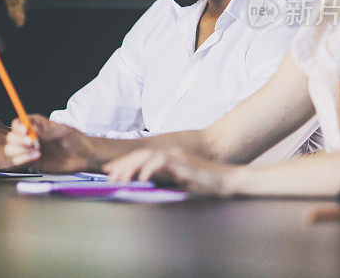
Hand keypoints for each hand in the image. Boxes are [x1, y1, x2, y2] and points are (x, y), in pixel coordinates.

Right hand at [3, 114, 95, 172]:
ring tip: (36, 151)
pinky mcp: (32, 163)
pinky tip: (36, 157)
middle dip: (18, 140)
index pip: (18, 123)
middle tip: (32, 142)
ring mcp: (30, 150)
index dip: (17, 126)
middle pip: (11, 137)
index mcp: (37, 125)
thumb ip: (45, 130)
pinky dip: (23, 159)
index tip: (25, 130)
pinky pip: (18, 162)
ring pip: (11, 150)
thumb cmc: (75, 140)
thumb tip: (31, 129)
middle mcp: (31, 137)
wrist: (84, 156)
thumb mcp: (62, 131)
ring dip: (19, 150)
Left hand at [103, 147, 240, 195]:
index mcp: (168, 158)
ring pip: (146, 156)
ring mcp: (177, 156)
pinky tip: (141, 180)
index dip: (124, 164)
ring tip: (120, 179)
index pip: (141, 158)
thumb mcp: (181, 184)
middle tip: (109, 176)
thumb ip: (165, 181)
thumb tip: (145, 187)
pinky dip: (149, 169)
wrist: (230, 181)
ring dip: (131, 166)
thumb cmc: (208, 185)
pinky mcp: (184, 162)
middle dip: (122, 165)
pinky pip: (161, 162)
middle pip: (139, 154)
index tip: (109, 171)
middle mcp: (170, 153)